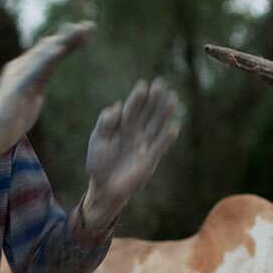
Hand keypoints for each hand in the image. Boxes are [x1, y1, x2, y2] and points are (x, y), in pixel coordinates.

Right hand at [0, 21, 94, 156]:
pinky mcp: (16, 87)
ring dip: (62, 41)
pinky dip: (47, 58)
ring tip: (79, 31)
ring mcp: (17, 76)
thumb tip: (52, 65)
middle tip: (91, 25)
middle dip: (70, 36)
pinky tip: (60, 49)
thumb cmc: (14, 119)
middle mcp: (20, 67)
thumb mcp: (35, 93)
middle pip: (49, 48)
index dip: (70, 41)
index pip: (51, 51)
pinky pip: (34, 70)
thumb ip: (42, 78)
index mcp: (25, 68)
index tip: (89, 31)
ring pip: (44, 54)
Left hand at [83, 80, 180, 226]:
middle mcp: (135, 133)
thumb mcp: (97, 141)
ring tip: (173, 99)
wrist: (105, 187)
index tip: (143, 86)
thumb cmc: (99, 163)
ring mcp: (144, 145)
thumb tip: (117, 107)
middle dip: (153, 99)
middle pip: (146, 113)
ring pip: (156, 126)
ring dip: (164, 113)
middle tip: (161, 84)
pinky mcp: (150, 159)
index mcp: (121, 126)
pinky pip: (160, 147)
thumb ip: (105, 124)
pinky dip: (167, 138)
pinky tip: (174, 127)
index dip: (137, 98)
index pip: (131, 109)